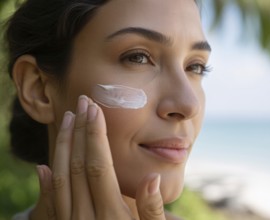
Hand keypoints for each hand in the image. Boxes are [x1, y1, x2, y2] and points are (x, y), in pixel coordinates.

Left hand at [35, 95, 165, 219]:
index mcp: (111, 215)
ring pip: (60, 178)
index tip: (95, 110)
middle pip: (77, 166)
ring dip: (63, 145)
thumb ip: (152, 208)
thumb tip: (153, 177)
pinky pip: (50, 201)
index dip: (96, 135)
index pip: (98, 166)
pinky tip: (43, 164)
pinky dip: (46, 181)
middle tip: (82, 103)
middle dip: (80, 130)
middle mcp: (86, 217)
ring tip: (69, 119)